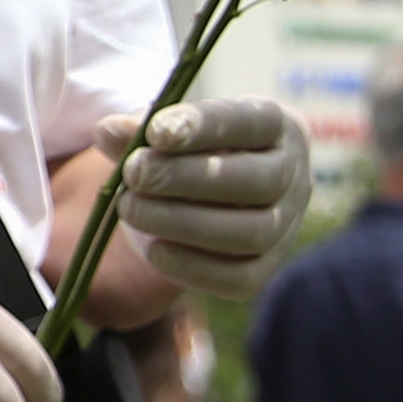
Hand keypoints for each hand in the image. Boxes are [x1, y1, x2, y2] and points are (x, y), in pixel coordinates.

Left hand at [108, 100, 309, 300]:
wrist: (208, 192)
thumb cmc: (188, 148)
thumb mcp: (165, 129)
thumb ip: (138, 129)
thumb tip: (109, 132)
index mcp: (275, 126)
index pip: (252, 122)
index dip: (205, 126)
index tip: (157, 132)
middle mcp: (293, 177)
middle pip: (256, 182)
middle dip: (188, 178)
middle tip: (134, 172)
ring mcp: (285, 227)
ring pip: (251, 232)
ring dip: (184, 222)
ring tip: (131, 207)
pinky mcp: (265, 269)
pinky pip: (240, 279)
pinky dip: (193, 268)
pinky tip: (154, 250)